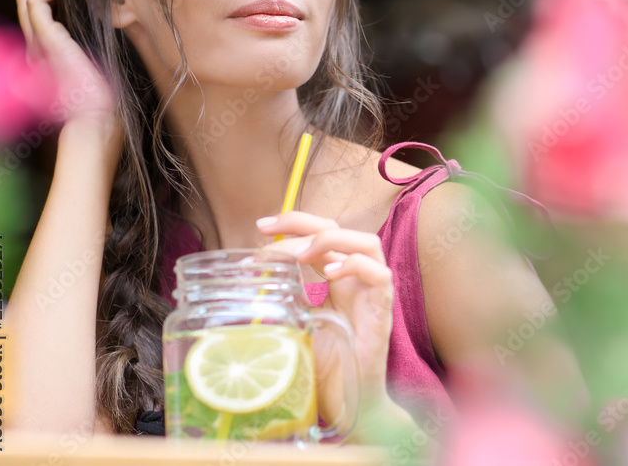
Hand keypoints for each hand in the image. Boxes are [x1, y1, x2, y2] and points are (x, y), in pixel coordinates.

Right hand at [15, 0, 119, 132]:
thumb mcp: (94, 75)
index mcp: (45, 56)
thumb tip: (100, 48)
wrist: (95, 118)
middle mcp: (36, 48)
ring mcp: (38, 44)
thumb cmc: (101, 102)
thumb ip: (88, 60)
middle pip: (27, 3)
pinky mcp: (47, 41)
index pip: (37, 16)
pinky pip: (36, 3)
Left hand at [257, 213, 394, 421]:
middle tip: (267, 231)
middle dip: (302, 222)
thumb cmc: (325, 369)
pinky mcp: (382, 311)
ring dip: (331, 239)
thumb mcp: (296, 325)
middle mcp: (355, 280)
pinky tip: (331, 272)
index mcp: (335, 280)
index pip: (318, 234)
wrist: (350, 405)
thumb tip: (245, 286)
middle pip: (338, 228)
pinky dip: (355, 265)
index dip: (292, 224)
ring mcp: (371, 294)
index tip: (261, 227)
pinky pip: (379, 275)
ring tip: (302, 253)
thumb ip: (284, 301)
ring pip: (367, 242)